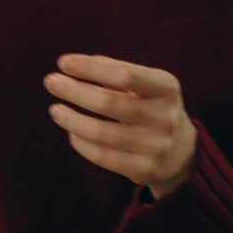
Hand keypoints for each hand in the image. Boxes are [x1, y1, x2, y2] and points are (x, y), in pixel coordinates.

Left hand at [45, 55, 197, 196]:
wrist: (182, 152)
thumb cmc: (152, 107)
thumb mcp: (147, 85)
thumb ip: (116, 71)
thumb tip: (76, 64)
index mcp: (166, 87)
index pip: (125, 74)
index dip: (92, 68)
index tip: (63, 62)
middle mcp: (164, 116)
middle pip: (110, 103)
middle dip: (74, 91)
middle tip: (50, 82)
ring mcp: (156, 145)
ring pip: (102, 133)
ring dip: (72, 119)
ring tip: (54, 110)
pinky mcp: (144, 169)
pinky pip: (103, 156)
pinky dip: (81, 142)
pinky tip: (71, 131)